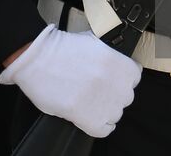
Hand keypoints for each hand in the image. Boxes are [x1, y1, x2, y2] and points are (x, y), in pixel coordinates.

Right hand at [0, 25, 140, 137]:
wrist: (36, 59)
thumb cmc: (59, 48)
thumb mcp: (92, 40)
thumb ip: (109, 53)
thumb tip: (117, 64)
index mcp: (117, 62)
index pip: (134, 76)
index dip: (123, 77)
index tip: (115, 78)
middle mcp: (113, 83)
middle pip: (126, 96)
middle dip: (114, 93)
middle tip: (99, 89)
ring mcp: (101, 102)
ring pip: (116, 113)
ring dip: (106, 109)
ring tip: (91, 102)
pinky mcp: (86, 117)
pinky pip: (104, 129)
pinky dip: (99, 126)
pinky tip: (91, 117)